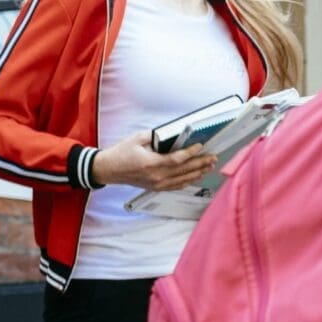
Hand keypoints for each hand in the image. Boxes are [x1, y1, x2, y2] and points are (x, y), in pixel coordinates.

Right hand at [90, 132, 216, 190]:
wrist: (108, 170)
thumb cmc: (121, 153)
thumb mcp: (137, 139)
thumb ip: (156, 136)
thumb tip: (173, 134)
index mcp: (151, 163)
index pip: (177, 160)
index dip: (191, 153)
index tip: (201, 146)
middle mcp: (156, 176)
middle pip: (184, 170)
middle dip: (201, 163)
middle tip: (214, 157)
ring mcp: (156, 184)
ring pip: (183, 180)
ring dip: (198, 172)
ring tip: (210, 166)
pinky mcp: (156, 187)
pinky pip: (176, 186)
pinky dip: (188, 181)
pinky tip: (197, 176)